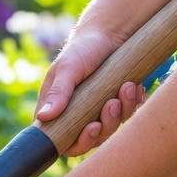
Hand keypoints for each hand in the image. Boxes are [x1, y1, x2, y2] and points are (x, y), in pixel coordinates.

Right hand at [36, 30, 146, 155]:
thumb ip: (57, 93)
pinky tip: (133, 86)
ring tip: (126, 87)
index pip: (64, 140)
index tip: (93, 127)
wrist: (108, 34)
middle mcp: (77, 114)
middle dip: (106, 124)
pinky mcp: (117, 104)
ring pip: (112, 127)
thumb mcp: (68, 69)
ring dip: (123, 110)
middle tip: (113, 102)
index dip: (79, 142)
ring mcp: (98, 110)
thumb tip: (43, 117)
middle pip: (92, 138)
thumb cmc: (81, 50)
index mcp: (59, 109)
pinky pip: (128, 114)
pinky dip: (133, 103)